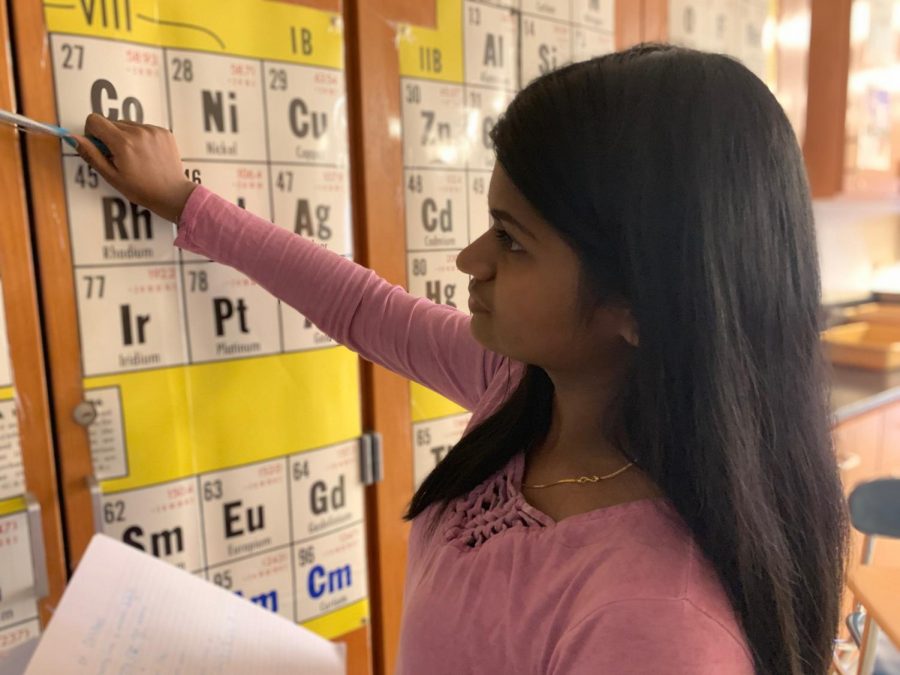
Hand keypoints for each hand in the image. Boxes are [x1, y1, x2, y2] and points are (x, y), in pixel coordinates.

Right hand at [71, 113, 198, 222]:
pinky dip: (141, 137)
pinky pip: (144, 127)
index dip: (92, 132)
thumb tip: (73, 138)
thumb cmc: (142, 189)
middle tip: (119, 157)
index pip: (95, 120)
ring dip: (126, 136)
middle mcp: (139, 132)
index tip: (99, 146)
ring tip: (135, 157)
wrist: (172, 194)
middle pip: (111, 122)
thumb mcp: (111, 176)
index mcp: (123, 143)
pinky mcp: (164, 132)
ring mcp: (153, 131)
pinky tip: (147, 155)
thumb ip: (91, 154)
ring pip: (128, 124)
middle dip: (110, 137)